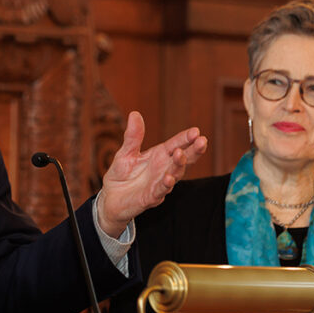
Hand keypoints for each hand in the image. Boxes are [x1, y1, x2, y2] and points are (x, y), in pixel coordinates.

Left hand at [96, 111, 207, 236]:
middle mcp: (164, 169)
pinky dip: (165, 185)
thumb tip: (134, 114)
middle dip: (193, 151)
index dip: (186, 139)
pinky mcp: (151, 198)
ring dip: (179, 165)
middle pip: (183, 159)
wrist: (111, 198)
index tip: (196, 131)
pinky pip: (160, 191)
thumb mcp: (126, 152)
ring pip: (175, 174)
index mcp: (160, 156)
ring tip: (180, 154)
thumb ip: (133, 136)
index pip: (176, 145)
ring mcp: (160, 184)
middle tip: (202, 141)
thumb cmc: (121, 174)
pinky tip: (168, 178)